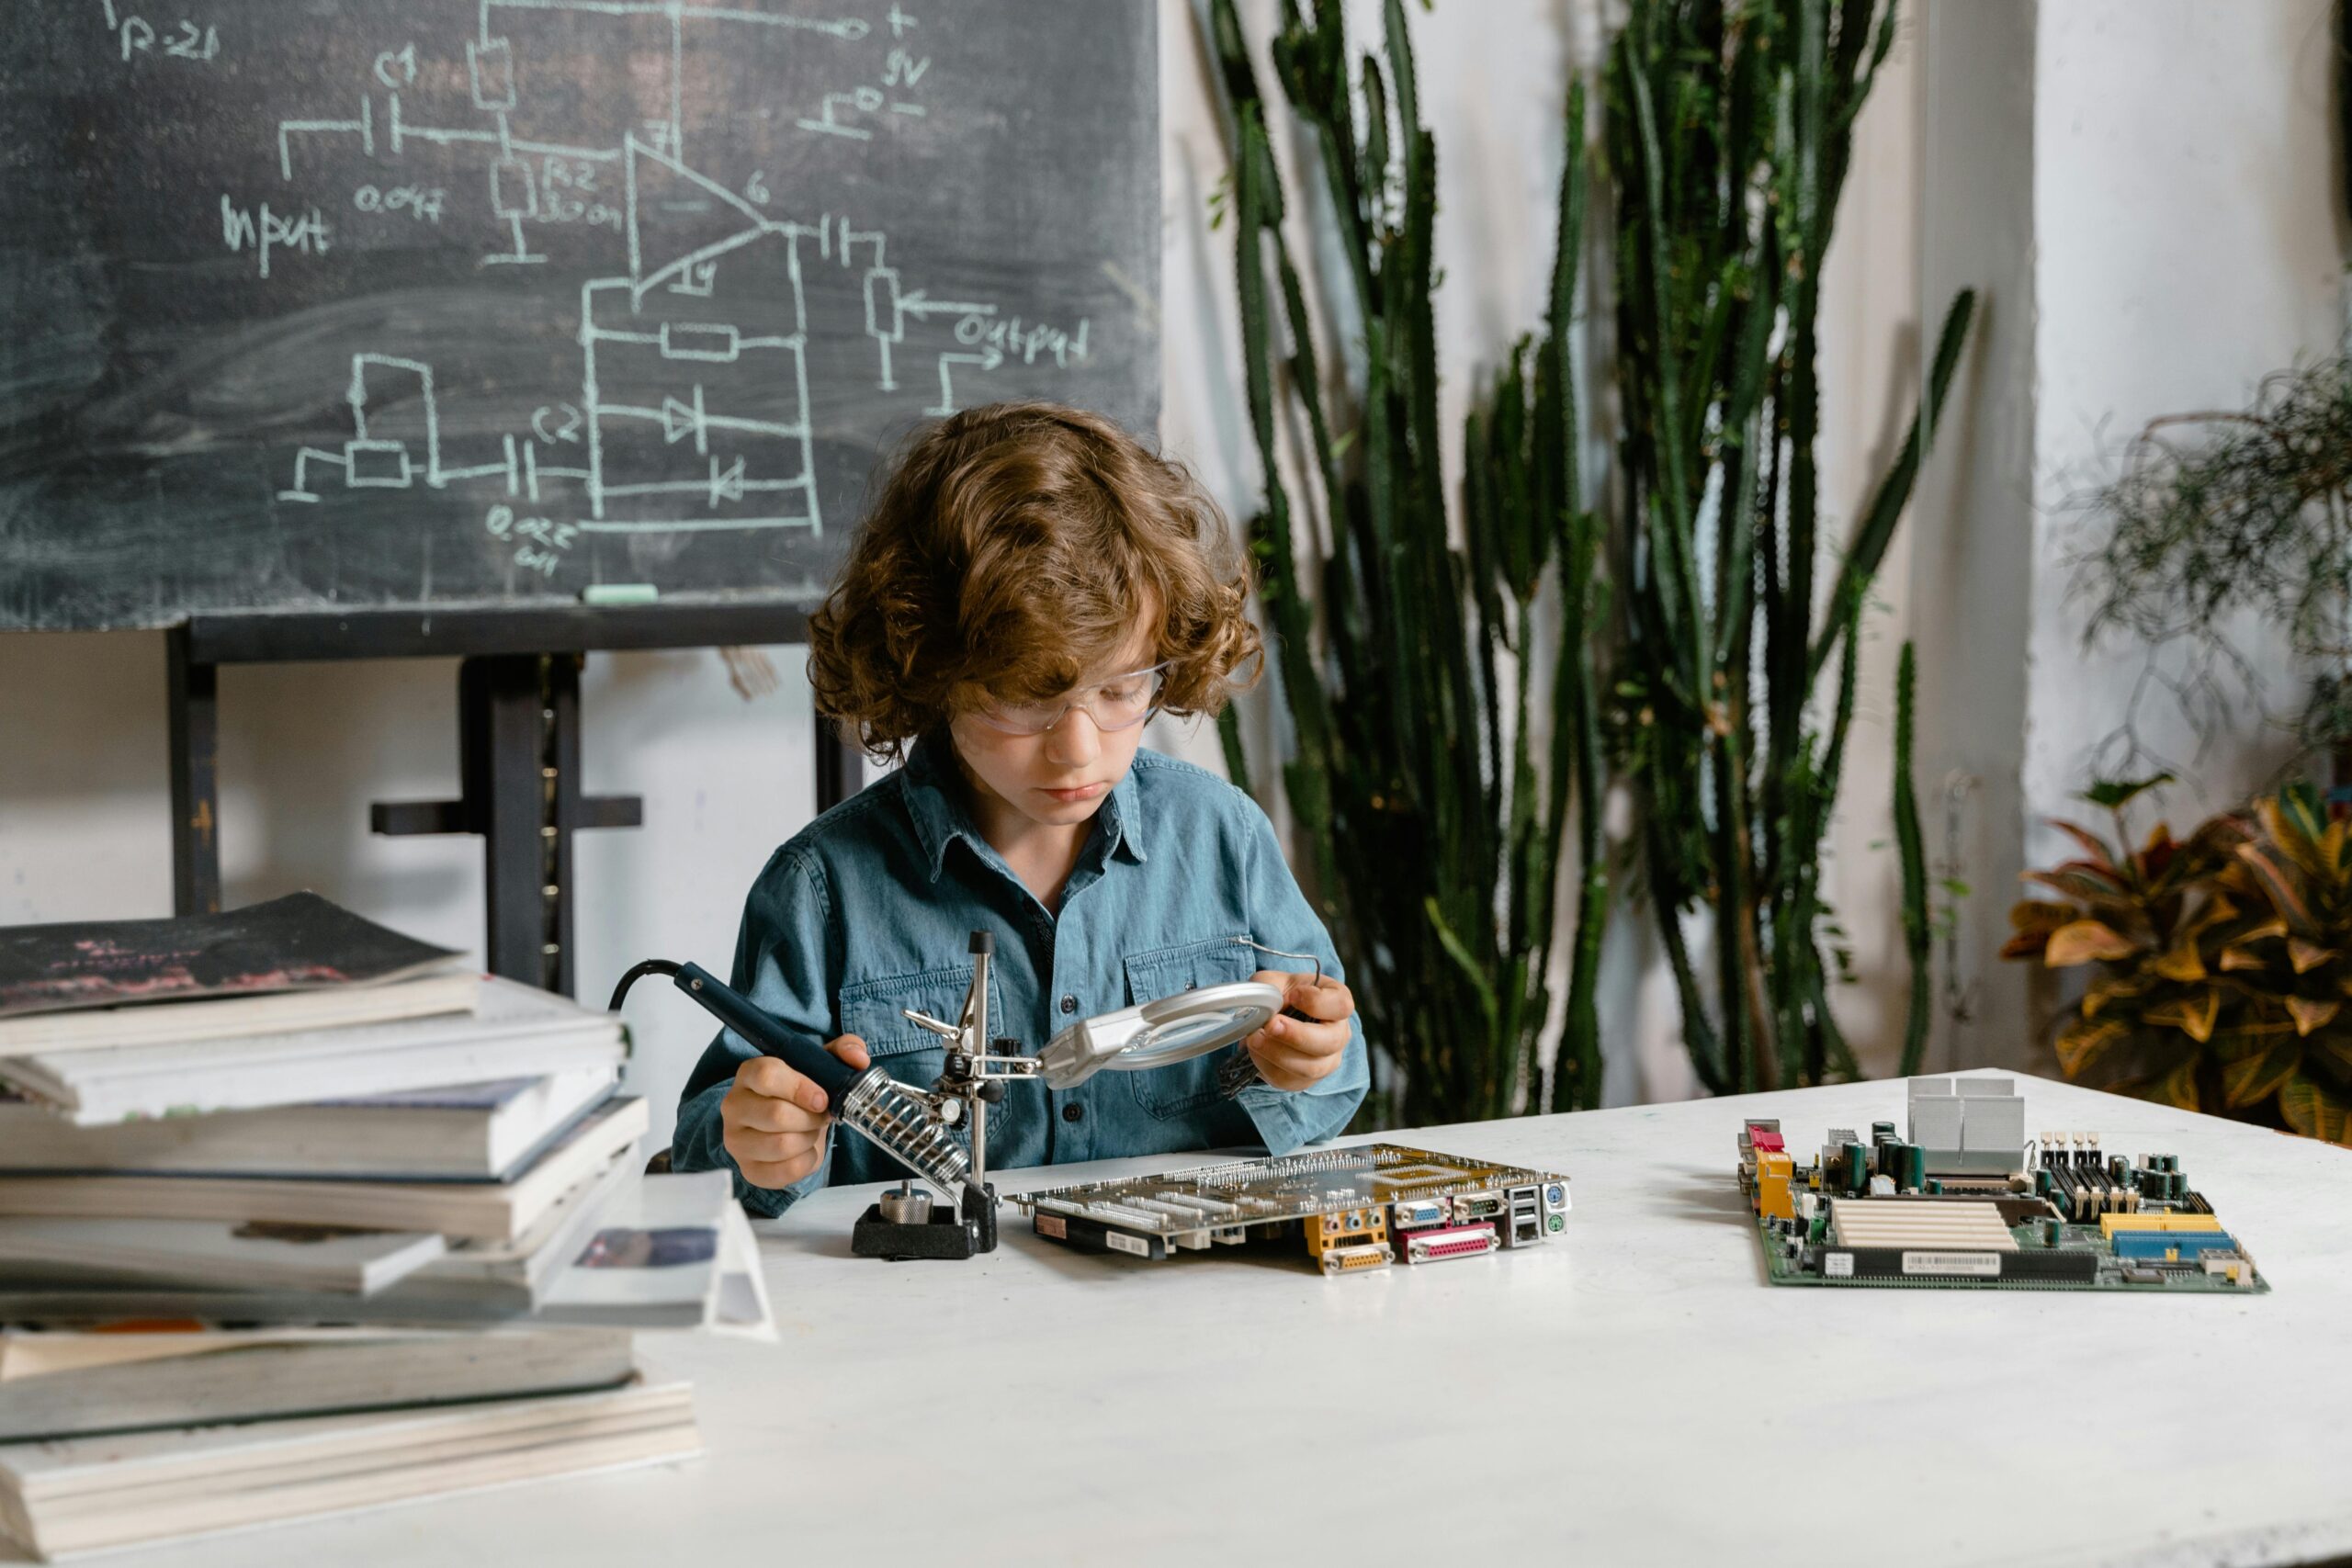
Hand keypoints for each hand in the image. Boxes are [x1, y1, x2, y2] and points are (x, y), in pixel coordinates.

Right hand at [720, 1034, 869, 1189]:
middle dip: (811, 1118)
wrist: (792, 1126)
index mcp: (750, 1073)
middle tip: (821, 1116)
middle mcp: (734, 1105)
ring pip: (781, 1145)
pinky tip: (805, 1151)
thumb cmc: (804, 1092)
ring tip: (811, 1131)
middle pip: (776, 1114)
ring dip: (809, 1139)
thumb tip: (858, 1059)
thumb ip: (845, 1050)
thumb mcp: (823, 1064)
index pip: (766, 1075)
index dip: (800, 1088)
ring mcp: (737, 1140)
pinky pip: (784, 1171)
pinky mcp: (749, 1169)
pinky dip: (806, 1162)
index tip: (822, 1099)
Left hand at [1241, 971, 1353, 1090]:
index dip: (1317, 1002)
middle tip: (1271, 1025)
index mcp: (1338, 1003)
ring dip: (1278, 1054)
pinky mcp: (1305, 1080)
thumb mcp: (1276, 981)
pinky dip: (1266, 1066)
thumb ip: (1269, 987)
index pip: (1341, 1005)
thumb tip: (1263, 1006)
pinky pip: (1288, 1080)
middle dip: (1297, 1035)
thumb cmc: (1283, 996)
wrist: (1277, 1020)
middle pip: (1330, 1042)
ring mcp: (1326, 1062)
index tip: (1293, 995)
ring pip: (1310, 1067)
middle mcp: (1339, 1034)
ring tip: (1254, 1038)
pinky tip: (1254, 1051)